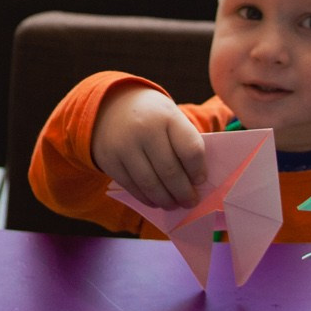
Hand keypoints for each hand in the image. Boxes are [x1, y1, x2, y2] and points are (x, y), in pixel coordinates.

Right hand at [91, 84, 206, 210]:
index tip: (200, 180)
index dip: (198, 170)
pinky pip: (132, 187)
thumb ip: (184, 143)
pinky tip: (155, 200)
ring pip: (150, 184)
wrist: (110, 105)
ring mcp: (124, 146)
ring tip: (173, 204)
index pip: (190, 150)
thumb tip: (195, 182)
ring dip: (166, 200)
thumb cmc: (151, 116)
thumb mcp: (171, 117)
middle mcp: (144, 130)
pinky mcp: (110, 161)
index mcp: (167, 116)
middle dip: (183, 192)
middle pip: (170, 171)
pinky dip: (146, 199)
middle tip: (190, 201)